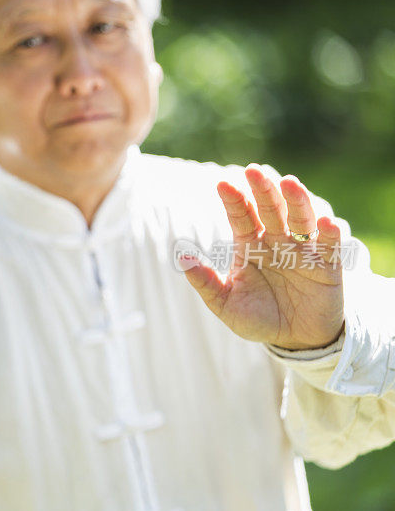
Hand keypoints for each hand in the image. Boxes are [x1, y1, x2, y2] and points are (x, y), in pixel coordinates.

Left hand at [181, 164, 344, 349]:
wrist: (293, 340)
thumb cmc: (257, 317)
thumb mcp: (225, 304)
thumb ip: (206, 282)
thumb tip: (182, 257)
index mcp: (250, 245)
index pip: (240, 216)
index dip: (233, 200)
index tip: (222, 183)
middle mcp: (276, 241)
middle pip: (270, 209)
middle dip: (263, 190)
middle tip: (254, 170)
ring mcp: (303, 251)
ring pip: (300, 219)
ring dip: (297, 201)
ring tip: (289, 182)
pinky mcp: (327, 266)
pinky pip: (329, 247)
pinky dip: (328, 234)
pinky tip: (325, 223)